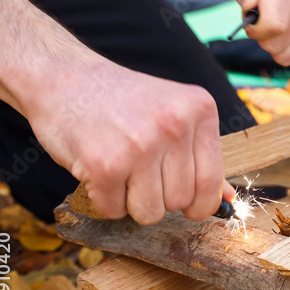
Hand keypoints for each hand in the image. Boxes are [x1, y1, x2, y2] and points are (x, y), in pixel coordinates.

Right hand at [25, 60, 233, 224]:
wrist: (62, 77)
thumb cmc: (120, 100)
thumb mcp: (172, 112)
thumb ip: (200, 155)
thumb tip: (227, 200)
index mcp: (199, 109)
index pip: (212, 179)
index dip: (201, 203)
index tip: (190, 207)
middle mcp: (174, 125)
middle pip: (180, 200)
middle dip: (159, 197)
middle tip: (138, 171)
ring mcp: (140, 145)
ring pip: (150, 212)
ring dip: (132, 202)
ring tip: (120, 170)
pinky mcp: (104, 164)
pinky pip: (114, 210)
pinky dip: (105, 200)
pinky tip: (98, 170)